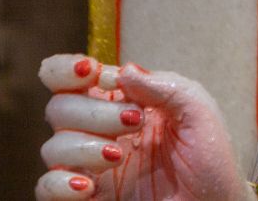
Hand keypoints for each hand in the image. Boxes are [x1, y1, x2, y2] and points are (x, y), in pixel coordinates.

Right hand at [35, 55, 245, 200]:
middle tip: (134, 121)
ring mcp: (90, 165)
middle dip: (93, 112)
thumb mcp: (198, 112)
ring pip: (53, 147)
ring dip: (83, 147)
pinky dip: (59, 184)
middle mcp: (100, 130)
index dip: (68, 69)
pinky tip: (88, 186)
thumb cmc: (210, 158)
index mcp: (123, 101)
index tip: (89, 72)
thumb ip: (163, 86)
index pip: (75, 78)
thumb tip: (124, 72)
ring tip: (118, 157)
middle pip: (60, 108)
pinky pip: (47, 188)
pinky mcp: (87, 197)